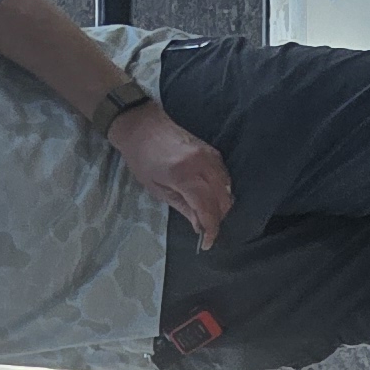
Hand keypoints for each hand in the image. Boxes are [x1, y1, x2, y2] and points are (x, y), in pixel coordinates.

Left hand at [108, 106, 234, 249]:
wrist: (142, 126)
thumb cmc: (141, 158)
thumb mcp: (157, 189)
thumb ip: (182, 207)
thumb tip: (199, 225)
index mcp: (184, 176)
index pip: (208, 209)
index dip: (211, 229)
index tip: (207, 243)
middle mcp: (203, 165)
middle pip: (223, 200)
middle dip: (217, 219)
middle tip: (204, 228)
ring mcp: (210, 155)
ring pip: (227, 188)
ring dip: (221, 205)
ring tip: (206, 214)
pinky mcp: (212, 150)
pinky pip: (225, 176)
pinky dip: (222, 190)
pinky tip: (210, 197)